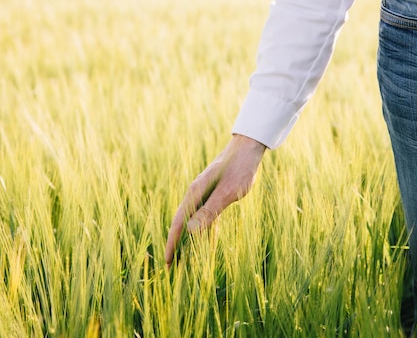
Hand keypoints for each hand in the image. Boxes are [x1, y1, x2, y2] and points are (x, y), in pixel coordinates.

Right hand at [165, 134, 266, 265]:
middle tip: (172, 269)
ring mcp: (203, 194)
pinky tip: (203, 245)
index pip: (179, 223)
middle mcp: (195, 194)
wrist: (248, 148)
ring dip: (188, 242)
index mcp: (195, 193)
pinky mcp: (213, 195)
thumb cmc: (240, 168)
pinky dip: (201, 233)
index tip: (168, 262)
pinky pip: (203, 218)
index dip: (172, 243)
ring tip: (184, 261)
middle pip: (182, 225)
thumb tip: (190, 231)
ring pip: (192, 222)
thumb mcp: (228, 192)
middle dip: (176, 246)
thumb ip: (210, 210)